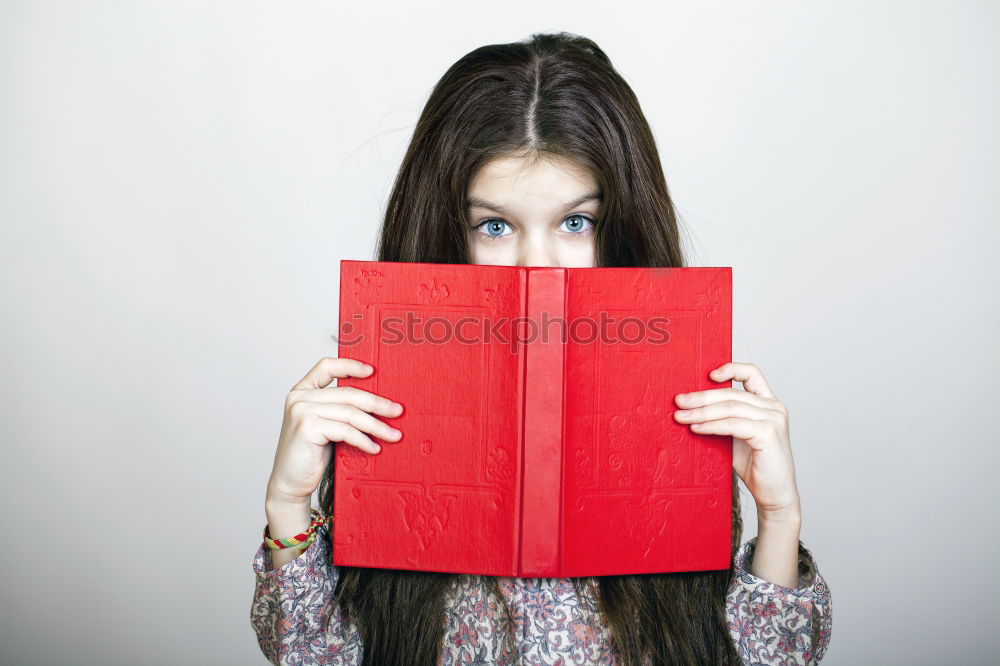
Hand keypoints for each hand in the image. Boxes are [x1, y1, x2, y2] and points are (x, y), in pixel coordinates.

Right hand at [266, 357, 404, 505]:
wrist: (291, 483)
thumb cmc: (312, 454)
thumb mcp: (326, 425)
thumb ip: (340, 409)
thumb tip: (380, 403)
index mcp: (302, 391)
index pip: (326, 366)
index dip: (350, 365)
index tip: (373, 371)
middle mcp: (299, 398)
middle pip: (348, 393)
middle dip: (377, 403)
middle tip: (398, 411)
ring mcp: (301, 411)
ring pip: (350, 413)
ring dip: (376, 426)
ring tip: (393, 435)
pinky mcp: (307, 428)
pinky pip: (346, 430)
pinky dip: (364, 440)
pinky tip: (374, 448)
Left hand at [672, 362, 799, 520]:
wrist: (773, 495)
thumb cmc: (754, 465)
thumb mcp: (737, 435)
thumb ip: (724, 418)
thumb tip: (690, 406)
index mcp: (768, 403)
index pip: (752, 373)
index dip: (730, 368)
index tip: (708, 375)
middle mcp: (774, 407)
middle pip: (731, 393)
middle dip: (701, 397)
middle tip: (678, 401)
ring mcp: (774, 419)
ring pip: (730, 407)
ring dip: (701, 411)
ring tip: (681, 417)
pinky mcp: (769, 433)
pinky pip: (733, 424)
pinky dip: (712, 425)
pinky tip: (696, 428)